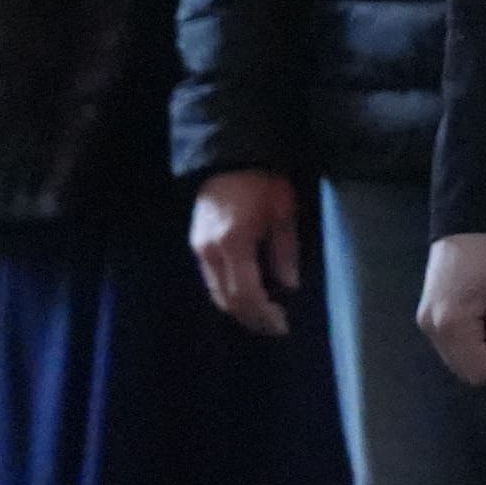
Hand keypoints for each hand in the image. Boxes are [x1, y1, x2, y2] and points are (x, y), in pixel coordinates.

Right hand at [189, 169, 303, 334]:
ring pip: (216, 293)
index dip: (263, 314)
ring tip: (263, 316)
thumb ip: (285, 252)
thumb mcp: (283, 213)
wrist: (231, 157)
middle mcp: (210, 251)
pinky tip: (247, 295)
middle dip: (251, 318)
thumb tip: (289, 286)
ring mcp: (199, 248)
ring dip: (239, 309)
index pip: (246, 293)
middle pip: (227, 300)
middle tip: (274, 327)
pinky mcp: (196, 244)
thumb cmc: (264, 181)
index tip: (282, 325)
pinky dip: (228, 293)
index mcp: (234, 244)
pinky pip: (211, 280)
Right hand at [418, 232, 485, 383]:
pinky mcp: (426, 312)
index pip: (477, 373)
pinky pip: (450, 341)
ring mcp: (424, 321)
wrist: (475, 214)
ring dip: (480, 345)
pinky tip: (482, 308)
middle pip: (464, 369)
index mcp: (451, 325)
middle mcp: (430, 329)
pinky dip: (469, 336)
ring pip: (457, 356)